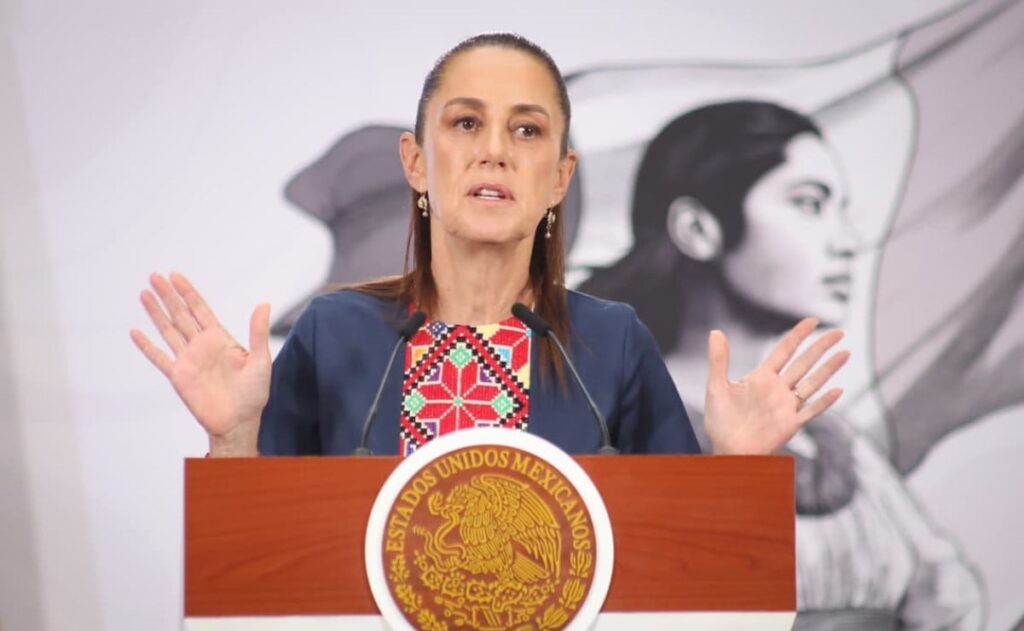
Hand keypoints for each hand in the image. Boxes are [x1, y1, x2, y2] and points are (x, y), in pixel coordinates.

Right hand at [130, 272, 270, 455]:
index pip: (200, 310)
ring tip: (144, 294)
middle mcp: (201, 346)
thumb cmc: (254, 393)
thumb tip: (264, 303)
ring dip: (156, 313)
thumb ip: (258, 332)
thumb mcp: (260, 360)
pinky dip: (146, 346)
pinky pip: (159, 358)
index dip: (188, 292)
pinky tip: (135, 332)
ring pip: (168, 330)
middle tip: (154, 276)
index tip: (175, 276)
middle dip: (168, 296)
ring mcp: (188, 360)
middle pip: (180, 315)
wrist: (239, 421)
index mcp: (220, 339)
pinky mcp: (178, 376)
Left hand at [704, 318, 849, 454]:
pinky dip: (824, 402)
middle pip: (804, 363)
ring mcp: (786, 406)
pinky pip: (810, 411)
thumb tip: (715, 331)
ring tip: (845, 353)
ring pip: (812, 383)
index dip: (798, 335)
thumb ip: (718, 360)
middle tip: (838, 332)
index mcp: (761, 377)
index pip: (784, 351)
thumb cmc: (720, 421)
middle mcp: (778, 389)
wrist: (727, 450)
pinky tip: (838, 390)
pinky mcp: (790, 424)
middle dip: (820, 347)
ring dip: (828, 369)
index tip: (813, 320)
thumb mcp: (716, 386)